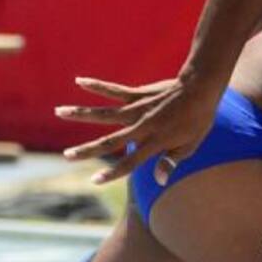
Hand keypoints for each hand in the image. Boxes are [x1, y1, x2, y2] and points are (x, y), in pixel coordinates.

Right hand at [55, 75, 222, 184]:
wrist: (202, 88)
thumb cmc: (199, 119)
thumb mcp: (191, 144)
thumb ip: (172, 161)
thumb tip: (160, 180)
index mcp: (156, 141)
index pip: (131, 162)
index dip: (113, 173)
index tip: (94, 180)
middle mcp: (143, 126)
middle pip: (110, 141)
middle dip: (87, 149)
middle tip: (66, 156)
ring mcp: (139, 109)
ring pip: (105, 113)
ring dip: (81, 113)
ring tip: (58, 111)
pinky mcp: (139, 94)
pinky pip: (115, 90)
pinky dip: (97, 85)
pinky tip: (79, 81)